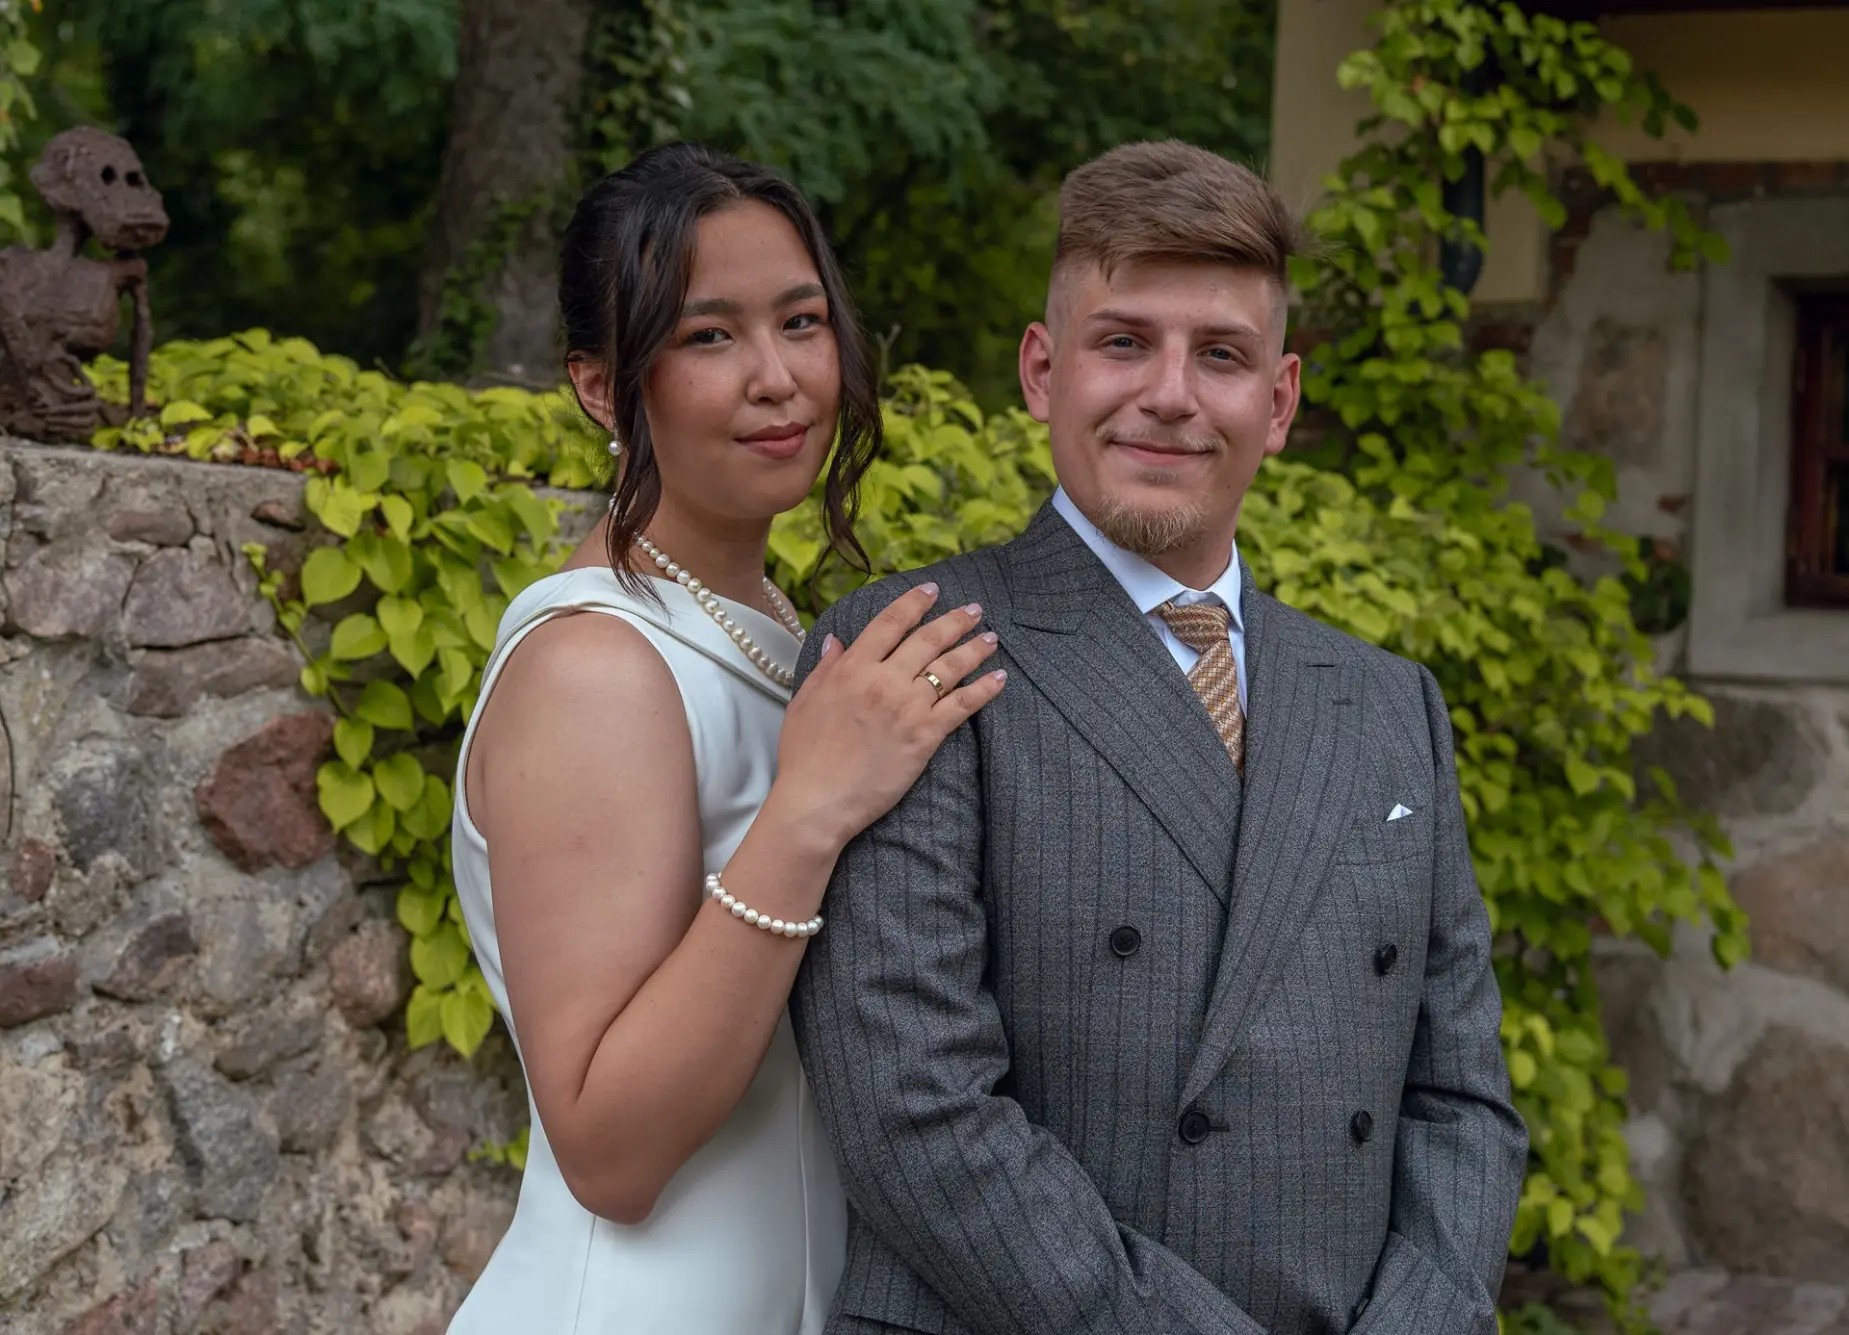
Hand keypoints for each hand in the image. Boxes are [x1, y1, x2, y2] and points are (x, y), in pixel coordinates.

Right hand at [770, 583, 1003, 851]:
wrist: (817, 801)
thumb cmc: (804, 757)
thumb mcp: (804, 702)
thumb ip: (825, 667)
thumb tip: (836, 640)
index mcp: (852, 668)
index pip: (889, 623)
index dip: (914, 602)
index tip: (931, 590)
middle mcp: (883, 680)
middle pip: (927, 639)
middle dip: (955, 620)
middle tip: (974, 609)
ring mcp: (907, 706)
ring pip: (949, 668)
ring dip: (974, 648)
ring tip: (991, 638)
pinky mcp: (925, 735)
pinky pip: (962, 705)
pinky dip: (983, 689)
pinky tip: (999, 678)